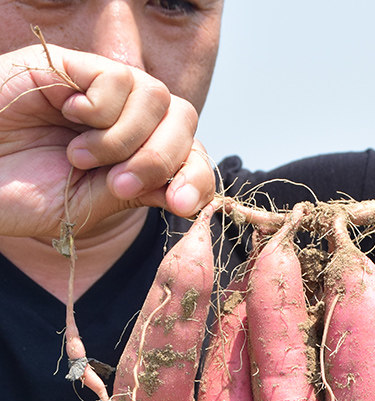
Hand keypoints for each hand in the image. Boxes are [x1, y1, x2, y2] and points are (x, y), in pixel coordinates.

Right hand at [0, 44, 214, 238]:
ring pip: (154, 95)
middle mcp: (125, 119)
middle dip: (161, 158)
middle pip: (182, 118)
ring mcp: (99, 91)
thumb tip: (189, 193)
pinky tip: (71, 120)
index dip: (197, 177)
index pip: (192, 153)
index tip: (179, 204)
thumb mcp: (92, 206)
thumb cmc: (25, 195)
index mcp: (137, 154)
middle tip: (120, 184)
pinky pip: (117, 76)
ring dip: (124, 137)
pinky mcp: (69, 67)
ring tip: (81, 156)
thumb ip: (141, 193)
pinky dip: (102, 108)